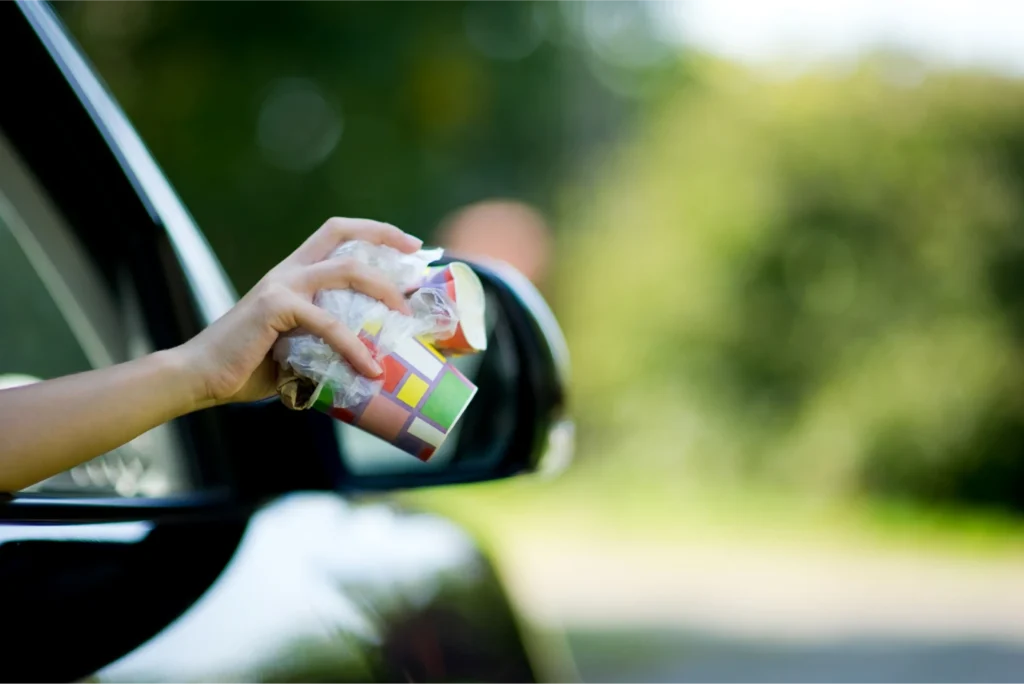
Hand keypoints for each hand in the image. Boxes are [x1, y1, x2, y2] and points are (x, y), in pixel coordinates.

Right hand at [175, 218, 421, 407]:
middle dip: (385, 241)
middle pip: (341, 235)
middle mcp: (287, 272)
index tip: (409, 244)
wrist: (199, 377)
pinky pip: (329, 324)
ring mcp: (281, 287)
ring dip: (382, 291)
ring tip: (405, 321)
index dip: (373, 231)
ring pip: (345, 271)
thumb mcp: (294, 348)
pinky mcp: (275, 310)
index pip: (335, 233)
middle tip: (417, 264)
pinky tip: (371, 369)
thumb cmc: (245, 367)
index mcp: (292, 275)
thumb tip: (367, 363)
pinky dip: (355, 347)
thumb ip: (324, 343)